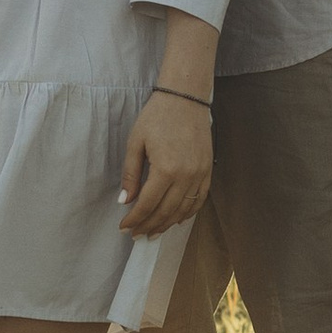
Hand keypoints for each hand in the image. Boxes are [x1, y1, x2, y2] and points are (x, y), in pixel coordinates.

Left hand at [119, 89, 212, 237]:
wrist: (185, 98)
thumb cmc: (157, 116)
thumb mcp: (136, 143)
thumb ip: (131, 174)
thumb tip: (124, 201)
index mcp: (165, 169)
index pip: (147, 204)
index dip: (134, 219)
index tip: (124, 227)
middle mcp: (185, 176)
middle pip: (165, 212)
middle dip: (148, 226)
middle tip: (136, 234)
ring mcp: (200, 174)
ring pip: (183, 210)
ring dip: (167, 224)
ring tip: (153, 232)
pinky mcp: (208, 170)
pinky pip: (199, 199)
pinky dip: (188, 213)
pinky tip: (177, 220)